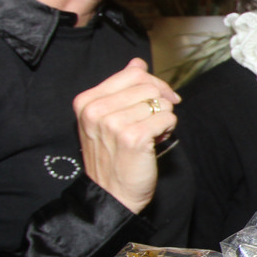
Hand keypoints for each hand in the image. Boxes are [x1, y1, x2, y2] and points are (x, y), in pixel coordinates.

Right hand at [73, 58, 178, 213]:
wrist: (111, 194)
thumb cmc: (112, 156)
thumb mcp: (106, 118)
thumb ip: (121, 89)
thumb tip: (137, 62)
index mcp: (87, 101)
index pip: (133, 73)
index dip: (153, 84)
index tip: (160, 99)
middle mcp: (96, 110)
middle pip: (149, 86)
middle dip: (160, 102)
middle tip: (154, 122)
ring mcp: (113, 123)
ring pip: (160, 102)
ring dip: (164, 118)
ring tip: (151, 134)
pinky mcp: (133, 137)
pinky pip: (167, 118)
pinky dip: (169, 129)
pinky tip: (157, 141)